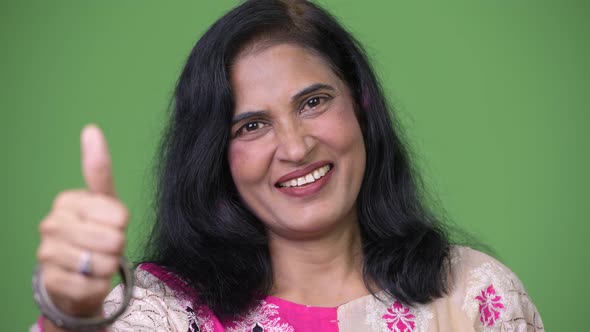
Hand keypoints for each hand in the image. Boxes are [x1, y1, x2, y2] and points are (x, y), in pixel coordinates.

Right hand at [37, 125, 128, 316]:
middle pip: (114, 240)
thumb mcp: (103, 201)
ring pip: (104, 264)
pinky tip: (87, 279)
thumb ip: (98, 169)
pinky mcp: (52, 282)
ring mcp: (47, 254)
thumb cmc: (94, 233)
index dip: (122, 225)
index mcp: (67, 201)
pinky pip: (93, 286)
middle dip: (116, 248)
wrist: (75, 274)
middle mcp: (51, 224)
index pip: (120, 216)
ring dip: (107, 268)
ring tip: (94, 262)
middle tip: (103, 247)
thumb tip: (91, 129)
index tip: (109, 225)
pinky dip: (98, 286)